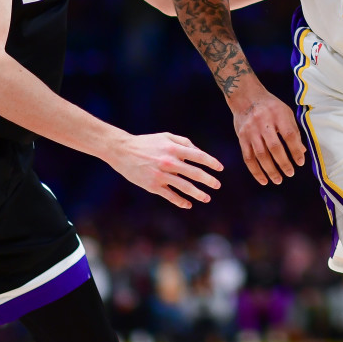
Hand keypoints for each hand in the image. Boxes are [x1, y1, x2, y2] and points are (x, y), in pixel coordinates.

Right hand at [106, 132, 222, 207]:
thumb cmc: (147, 143)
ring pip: (184, 187)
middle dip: (208, 180)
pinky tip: (188, 204)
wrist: (122, 151)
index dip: (211, 163)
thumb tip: (200, 153)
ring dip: (198, 194)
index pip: (199, 156)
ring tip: (207, 198)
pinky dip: (180, 201)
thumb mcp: (166, 137)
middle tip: (217, 185)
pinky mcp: (152, 186)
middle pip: (194, 173)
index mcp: (174, 149)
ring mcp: (161, 175)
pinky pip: (170, 196)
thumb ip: (184, 143)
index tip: (220, 169)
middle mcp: (169, 162)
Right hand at [231, 90, 306, 184]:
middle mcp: (263, 123)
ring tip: (278, 180)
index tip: (300, 162)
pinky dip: (255, 171)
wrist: (246, 97)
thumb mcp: (285, 112)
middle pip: (274, 147)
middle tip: (290, 173)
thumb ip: (294, 131)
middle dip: (283, 163)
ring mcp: (251, 131)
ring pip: (260, 155)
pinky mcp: (241, 137)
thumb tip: (302, 152)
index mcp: (278, 115)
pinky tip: (263, 180)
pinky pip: (248, 157)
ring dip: (270, 170)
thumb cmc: (270, 106)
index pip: (289, 135)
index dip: (295, 150)